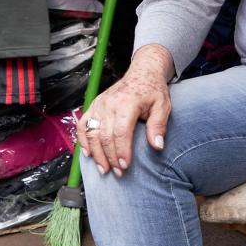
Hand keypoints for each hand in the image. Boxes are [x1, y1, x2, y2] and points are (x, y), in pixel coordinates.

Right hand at [79, 49, 171, 176]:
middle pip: (105, 136)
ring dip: (96, 153)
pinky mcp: (93, 106)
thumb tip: (157, 146)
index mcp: (127, 103)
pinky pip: (82, 125)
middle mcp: (109, 104)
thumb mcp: (163, 105)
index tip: (125, 166)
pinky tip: (88, 154)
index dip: (121, 151)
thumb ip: (159, 126)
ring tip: (103, 169)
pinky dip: (83, 140)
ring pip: (91, 133)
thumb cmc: (153, 90)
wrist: (142, 72)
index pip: (121, 132)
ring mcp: (99, 105)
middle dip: (110, 157)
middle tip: (117, 172)